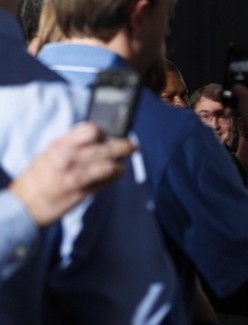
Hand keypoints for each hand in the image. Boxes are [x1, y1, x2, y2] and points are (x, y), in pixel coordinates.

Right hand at [8, 122, 135, 226]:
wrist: (24, 205)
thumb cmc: (39, 177)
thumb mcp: (50, 153)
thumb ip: (72, 145)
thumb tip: (98, 138)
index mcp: (61, 145)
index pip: (91, 130)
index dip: (103, 132)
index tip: (108, 136)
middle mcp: (69, 158)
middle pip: (106, 147)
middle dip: (124, 146)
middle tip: (133, 146)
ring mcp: (76, 175)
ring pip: (109, 165)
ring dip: (120, 165)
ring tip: (122, 166)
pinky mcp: (81, 192)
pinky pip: (104, 182)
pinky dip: (113, 178)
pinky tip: (116, 176)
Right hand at [232, 66, 247, 143]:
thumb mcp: (244, 96)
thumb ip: (238, 87)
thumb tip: (234, 87)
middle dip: (237, 83)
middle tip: (228, 80)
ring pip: (241, 95)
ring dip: (232, 97)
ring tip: (222, 96)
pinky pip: (239, 106)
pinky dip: (233, 107)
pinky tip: (229, 112)